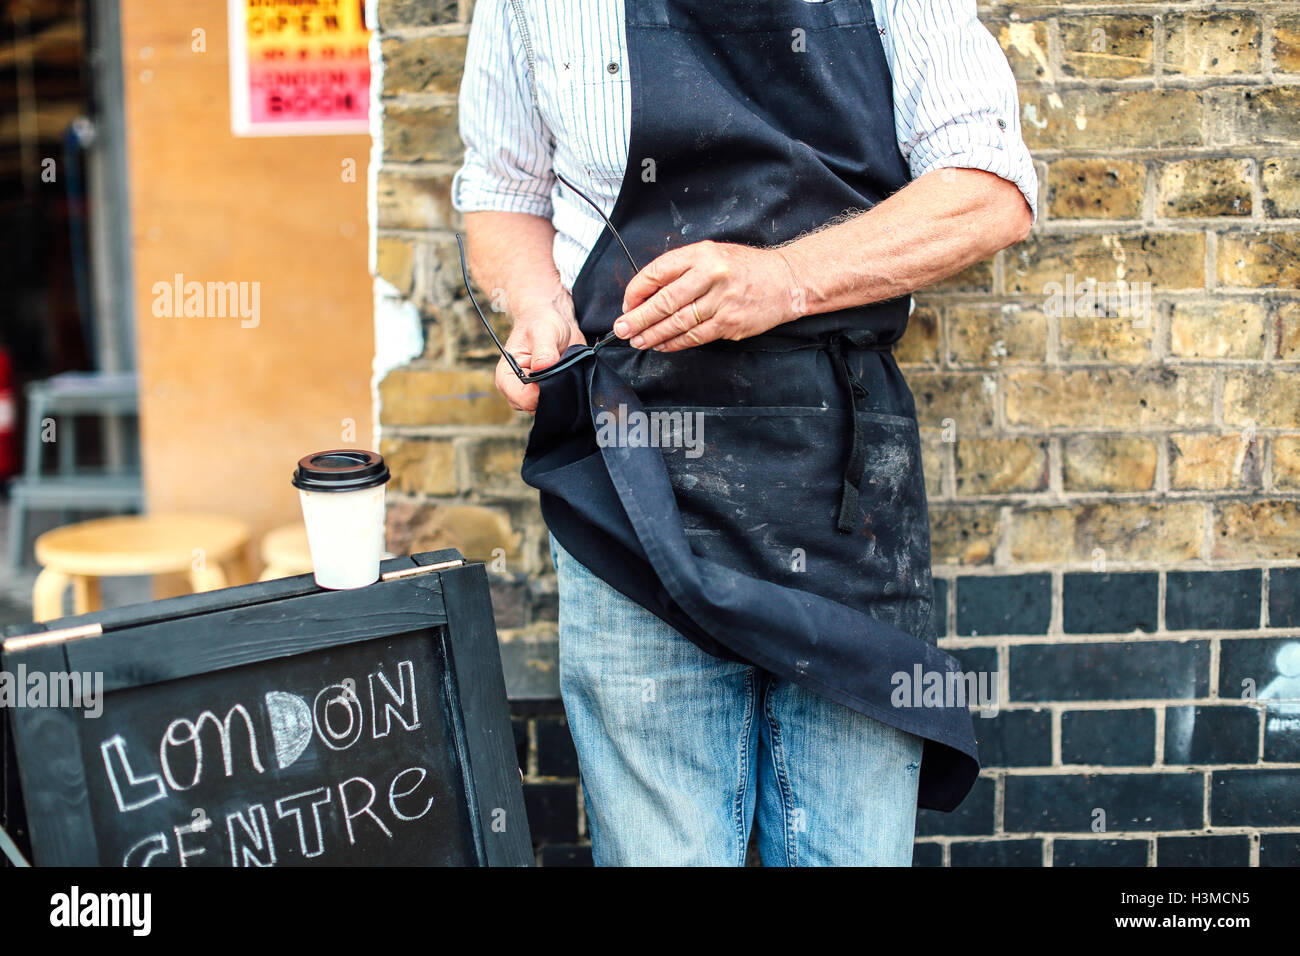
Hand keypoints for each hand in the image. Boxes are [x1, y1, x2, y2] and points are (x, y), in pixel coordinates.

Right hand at [494, 290, 582, 412]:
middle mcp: (517, 389)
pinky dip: (568, 392)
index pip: (522, 398)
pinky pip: (559, 403)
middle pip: (536, 406)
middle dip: (552, 392)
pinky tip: (569, 375)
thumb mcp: (543, 330)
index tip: (554, 374)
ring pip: (550, 407)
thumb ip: (543, 350)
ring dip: (562, 392)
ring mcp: (534, 394)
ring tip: (564, 368)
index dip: (541, 392)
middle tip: (562, 369)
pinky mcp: (548, 395)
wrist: (555, 322)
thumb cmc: (542, 322)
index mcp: (507, 375)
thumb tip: (543, 367)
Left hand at [612, 240, 802, 351]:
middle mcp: (711, 275)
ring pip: (678, 323)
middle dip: (639, 318)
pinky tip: (662, 345)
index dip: (636, 291)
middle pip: (665, 301)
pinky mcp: (730, 323)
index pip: (658, 272)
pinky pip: (695, 337)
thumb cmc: (744, 268)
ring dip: (653, 335)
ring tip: (638, 340)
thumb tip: (646, 296)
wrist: (786, 280)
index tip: (626, 305)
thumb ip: (681, 271)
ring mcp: (722, 301)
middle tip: (622, 329)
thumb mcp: (712, 255)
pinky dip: (675, 343)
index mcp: (701, 254)